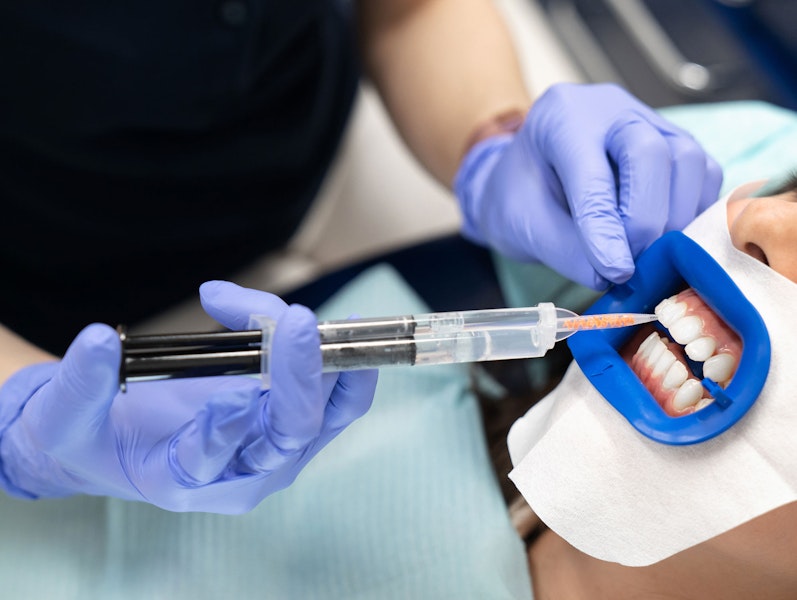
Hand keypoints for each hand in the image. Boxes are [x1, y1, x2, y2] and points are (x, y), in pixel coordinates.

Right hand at [0, 284, 376, 512]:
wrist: (124, 445)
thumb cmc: (96, 437)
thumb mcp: (64, 419)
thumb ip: (78, 387)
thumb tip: (98, 340)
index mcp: (181, 481)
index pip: (211, 460)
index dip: (223, 427)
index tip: (229, 390)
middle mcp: (242, 474)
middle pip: (288, 432)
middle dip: (297, 375)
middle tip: (293, 320)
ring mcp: (277, 452)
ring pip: (325, 411)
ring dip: (326, 359)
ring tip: (308, 314)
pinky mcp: (296, 426)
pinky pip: (339, 400)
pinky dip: (347, 363)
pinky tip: (349, 327)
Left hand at [454, 82, 722, 289]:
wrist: (528, 177)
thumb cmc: (520, 195)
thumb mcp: (523, 225)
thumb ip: (566, 250)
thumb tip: (611, 276)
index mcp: (561, 117)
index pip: (592, 174)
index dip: (606, 228)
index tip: (615, 272)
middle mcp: (611, 108)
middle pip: (651, 154)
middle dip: (645, 218)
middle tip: (631, 264)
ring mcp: (650, 120)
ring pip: (687, 161)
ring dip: (674, 217)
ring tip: (647, 255)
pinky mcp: (676, 143)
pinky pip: (703, 174)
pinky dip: (691, 212)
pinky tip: (666, 239)